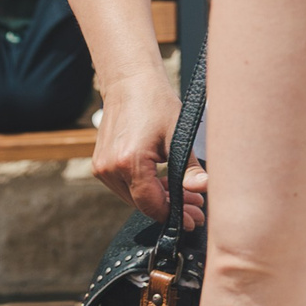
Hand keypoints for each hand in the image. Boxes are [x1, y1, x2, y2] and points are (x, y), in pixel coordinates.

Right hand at [92, 67, 205, 225]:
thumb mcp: (180, 135)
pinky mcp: (101, 164)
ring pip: (134, 196)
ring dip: (159, 200)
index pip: (150, 203)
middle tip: (197, 211)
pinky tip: (168, 187)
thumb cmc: (157, 104)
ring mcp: (101, 167)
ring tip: (188, 199)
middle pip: (141, 203)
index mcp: (129, 161)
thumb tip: (203, 189)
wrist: (130, 84)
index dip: (173, 215)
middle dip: (171, 209)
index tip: (192, 221)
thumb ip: (189, 167)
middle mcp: (109, 168)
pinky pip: (126, 186)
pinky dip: (146, 189)